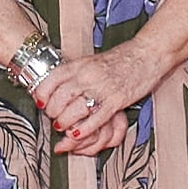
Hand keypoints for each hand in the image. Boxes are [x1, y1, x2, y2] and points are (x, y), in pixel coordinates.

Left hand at [33, 43, 159, 155]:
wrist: (147, 54)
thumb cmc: (122, 59)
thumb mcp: (92, 61)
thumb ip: (76, 73)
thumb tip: (58, 87)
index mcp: (80, 64)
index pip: (51, 80)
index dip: (42, 94)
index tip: (40, 103)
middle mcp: (88, 75)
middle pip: (60, 97)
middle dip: (53, 112)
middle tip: (53, 119)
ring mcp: (102, 88)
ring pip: (75, 110)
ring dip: (65, 123)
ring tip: (63, 127)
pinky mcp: (117, 101)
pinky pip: (96, 119)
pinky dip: (84, 130)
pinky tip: (76, 135)